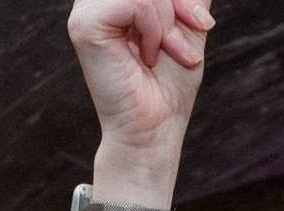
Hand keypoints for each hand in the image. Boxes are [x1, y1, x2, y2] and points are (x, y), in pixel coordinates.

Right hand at [67, 0, 214, 169]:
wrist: (156, 126)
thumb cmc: (169, 82)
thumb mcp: (188, 20)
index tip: (199, 21)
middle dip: (178, 2)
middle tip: (184, 37)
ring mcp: (86, 9)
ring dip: (167, 19)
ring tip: (162, 51)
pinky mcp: (84, 24)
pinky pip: (133, 1)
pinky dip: (153, 27)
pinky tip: (146, 54)